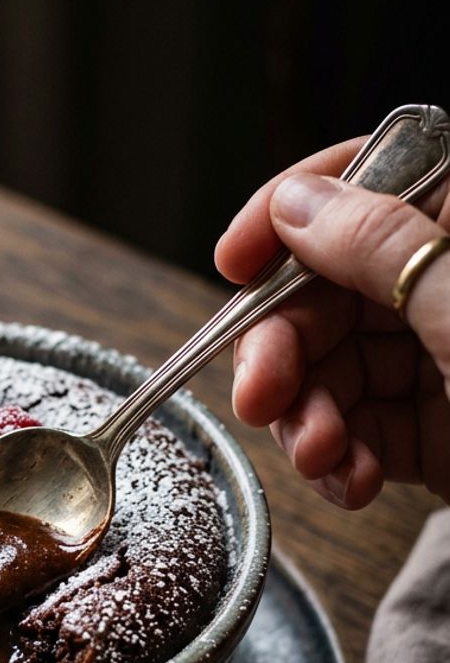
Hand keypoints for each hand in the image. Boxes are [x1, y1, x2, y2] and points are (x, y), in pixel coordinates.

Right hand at [215, 141, 449, 507]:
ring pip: (332, 368)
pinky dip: (339, 461)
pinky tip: (349, 481)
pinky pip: (358, 430)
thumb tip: (297, 204)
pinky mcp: (436, 432)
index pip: (365, 181)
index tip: (233, 261)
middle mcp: (446, 283)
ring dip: (308, 418)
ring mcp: (440, 359)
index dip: (288, 214)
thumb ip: (383, 248)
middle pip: (327, 291)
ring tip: (322, 457)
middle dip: (286, 349)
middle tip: (261, 397)